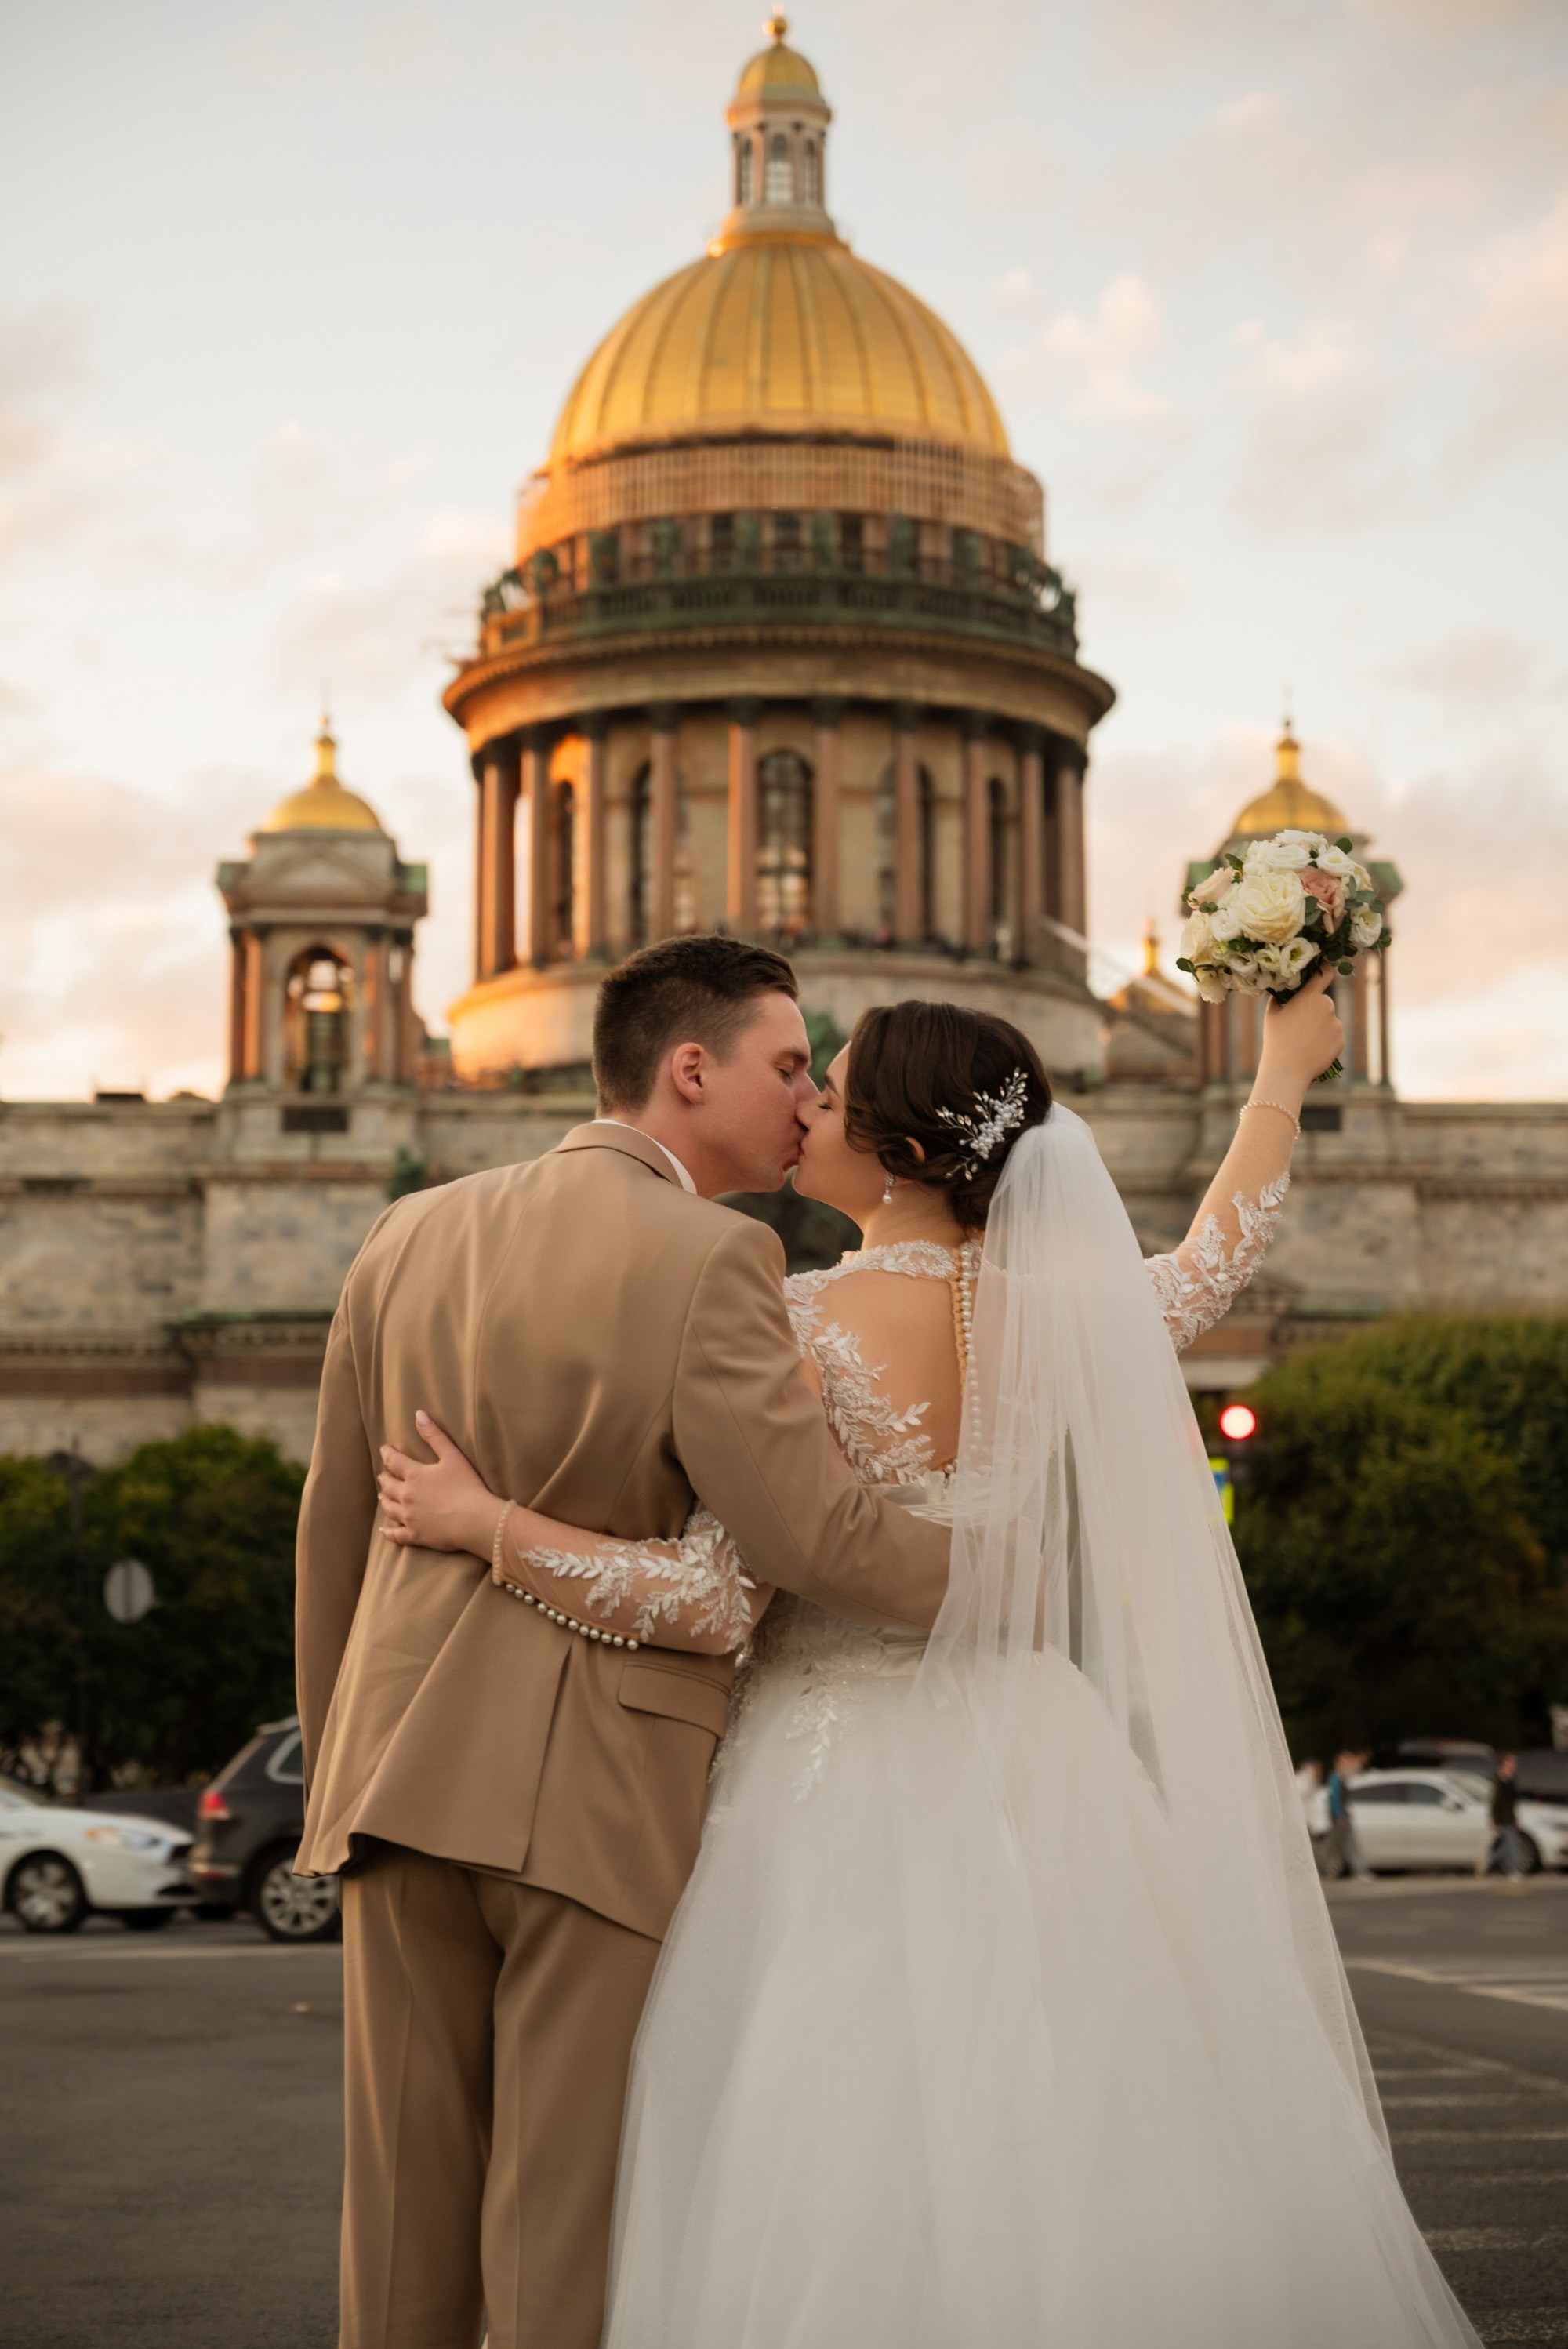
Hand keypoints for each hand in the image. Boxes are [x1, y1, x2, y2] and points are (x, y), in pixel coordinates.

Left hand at [378, 1412, 502, 1560]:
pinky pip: (396, 1535)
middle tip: (383, 1475)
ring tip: (382, 1496)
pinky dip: (388, 1532)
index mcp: (415, 1475)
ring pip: (389, 1507)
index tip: (384, 1449)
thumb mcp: (452, 1456)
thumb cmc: (467, 1486)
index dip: (387, 1453)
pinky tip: (383, 1530)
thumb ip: (434, 1435)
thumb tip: (419, 1414)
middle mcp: (407, 1496)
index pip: (394, 1461)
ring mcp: (409, 1517)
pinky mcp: (415, 1535)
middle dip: (385, 1478)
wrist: (475, 1520)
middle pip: (388, 1485)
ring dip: (384, 1500)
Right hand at [1257, 965, 1344, 1102]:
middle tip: (1299, 1025)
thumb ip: (1281, 997)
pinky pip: (1333, 1035)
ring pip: (1329, 1020)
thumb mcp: (1272, 1013)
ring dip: (1320, 1026)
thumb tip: (1284, 989)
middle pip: (1323, 1002)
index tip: (1324, 965)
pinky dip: (1325, 1040)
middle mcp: (1327, 1006)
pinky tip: (1311, 1049)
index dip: (1325, 967)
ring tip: (1303, 1041)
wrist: (1287, 1070)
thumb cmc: (1276, 1039)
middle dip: (1315, 1010)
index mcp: (1309, 996)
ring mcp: (1336, 1023)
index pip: (1324, 974)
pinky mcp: (1341, 1039)